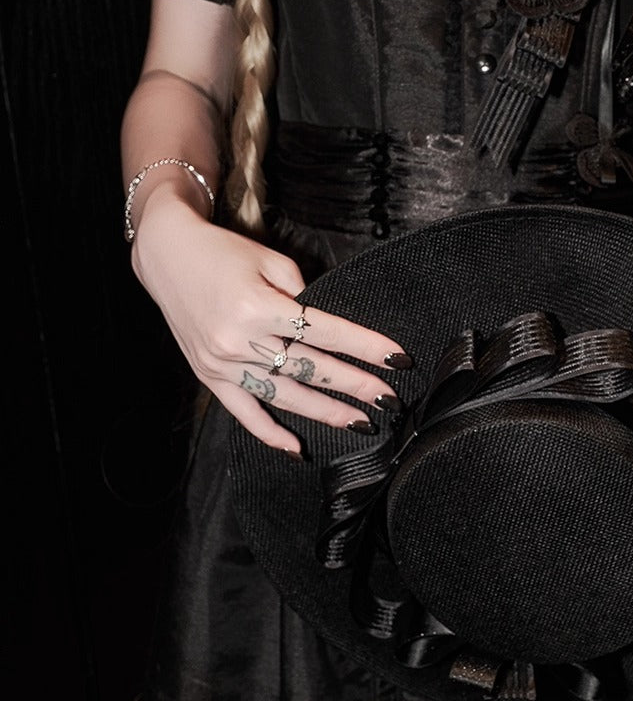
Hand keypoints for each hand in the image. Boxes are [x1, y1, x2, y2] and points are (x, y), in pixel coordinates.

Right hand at [131, 192, 408, 453]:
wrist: (168, 255)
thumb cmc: (223, 252)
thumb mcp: (270, 260)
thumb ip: (302, 294)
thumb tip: (329, 328)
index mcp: (259, 306)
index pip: (327, 332)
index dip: (365, 347)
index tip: (396, 358)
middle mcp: (239, 339)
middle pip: (311, 369)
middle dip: (355, 385)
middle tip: (389, 398)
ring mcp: (222, 363)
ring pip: (284, 396)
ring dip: (325, 412)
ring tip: (360, 421)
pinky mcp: (209, 376)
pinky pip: (243, 412)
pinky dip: (269, 433)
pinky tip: (297, 448)